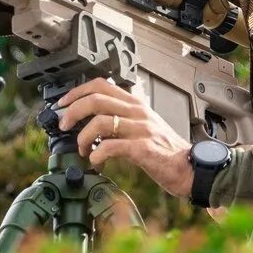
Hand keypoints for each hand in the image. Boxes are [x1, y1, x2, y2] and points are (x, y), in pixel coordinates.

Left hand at [56, 78, 193, 197]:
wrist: (189, 167)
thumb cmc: (167, 149)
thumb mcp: (146, 124)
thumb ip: (124, 117)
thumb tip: (95, 120)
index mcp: (136, 104)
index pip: (101, 85)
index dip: (77, 92)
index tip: (63, 104)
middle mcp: (137, 112)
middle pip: (95, 99)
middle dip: (72, 112)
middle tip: (63, 126)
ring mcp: (140, 129)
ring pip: (99, 122)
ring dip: (83, 138)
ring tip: (83, 150)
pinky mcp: (142, 148)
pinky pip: (110, 146)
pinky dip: (97, 155)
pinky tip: (96, 162)